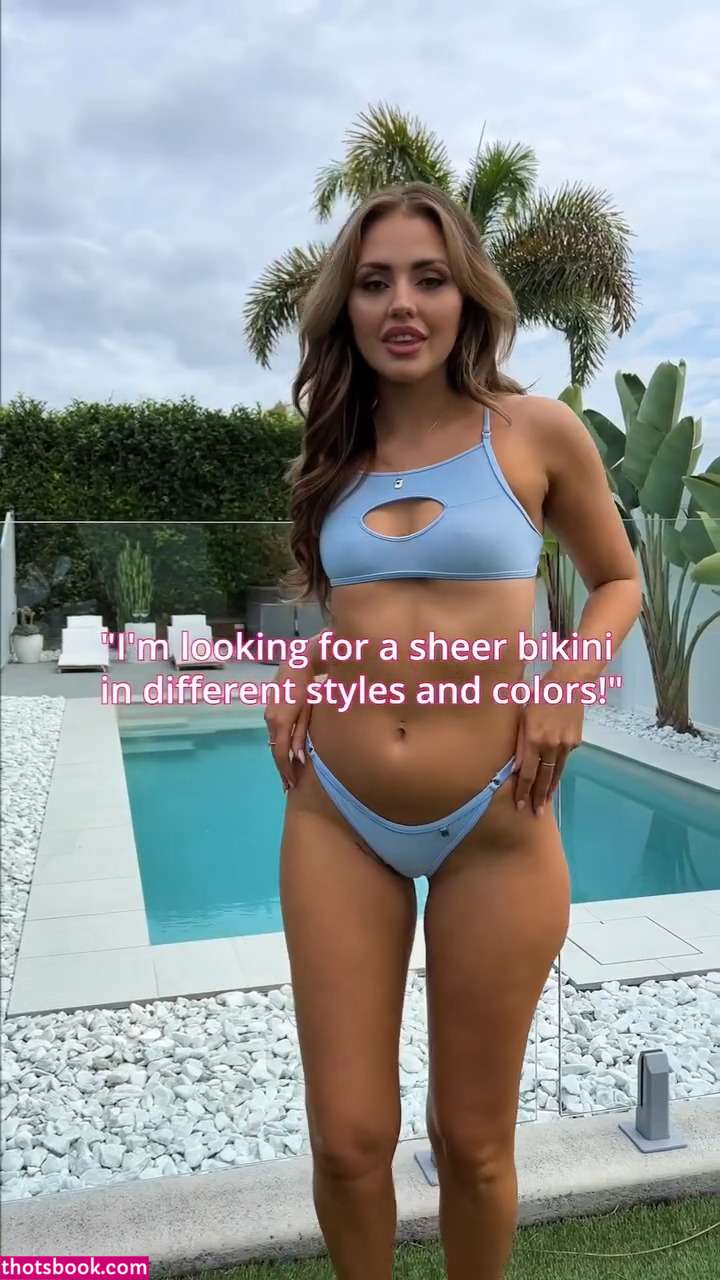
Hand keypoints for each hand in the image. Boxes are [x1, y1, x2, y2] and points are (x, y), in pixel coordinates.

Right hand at [264, 661, 315, 792]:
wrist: (298, 661)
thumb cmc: (310, 685)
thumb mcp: (309, 711)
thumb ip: (302, 735)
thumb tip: (298, 758)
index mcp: (280, 721)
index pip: (280, 753)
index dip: (285, 770)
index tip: (291, 784)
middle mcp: (269, 719)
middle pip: (274, 750)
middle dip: (281, 768)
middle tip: (288, 786)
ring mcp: (268, 714)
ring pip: (273, 741)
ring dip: (280, 757)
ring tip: (288, 774)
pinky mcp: (270, 709)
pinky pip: (274, 732)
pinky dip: (280, 744)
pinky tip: (286, 752)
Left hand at [512, 696, 582, 814]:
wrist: (568, 683)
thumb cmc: (538, 696)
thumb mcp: (522, 717)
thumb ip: (519, 744)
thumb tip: (516, 768)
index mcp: (534, 738)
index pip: (527, 773)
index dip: (523, 790)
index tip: (520, 804)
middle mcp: (551, 745)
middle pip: (544, 777)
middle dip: (539, 797)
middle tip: (536, 813)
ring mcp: (566, 744)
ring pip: (557, 771)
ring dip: (550, 788)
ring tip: (545, 801)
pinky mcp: (576, 741)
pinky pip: (564, 758)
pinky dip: (558, 767)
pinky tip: (554, 776)